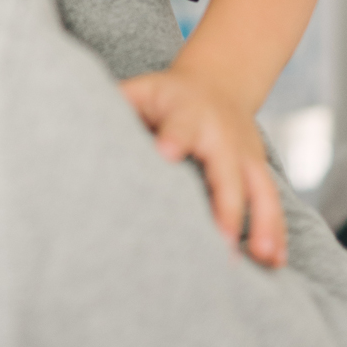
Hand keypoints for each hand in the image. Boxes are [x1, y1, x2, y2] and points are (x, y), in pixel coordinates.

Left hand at [119, 68, 286, 265]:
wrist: (219, 82)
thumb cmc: (164, 97)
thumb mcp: (141, 90)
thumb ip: (117, 104)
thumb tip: (70, 117)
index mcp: (187, 113)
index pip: (181, 128)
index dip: (174, 140)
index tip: (165, 155)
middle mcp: (221, 135)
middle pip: (226, 171)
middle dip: (226, 204)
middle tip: (220, 240)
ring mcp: (244, 156)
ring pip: (260, 190)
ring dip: (263, 225)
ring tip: (263, 260)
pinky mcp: (257, 172)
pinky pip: (271, 203)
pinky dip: (276, 232)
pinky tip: (274, 263)